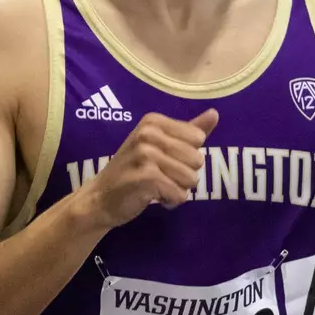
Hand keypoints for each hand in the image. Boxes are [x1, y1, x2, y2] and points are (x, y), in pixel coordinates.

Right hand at [82, 110, 217, 228]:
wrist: (100, 197)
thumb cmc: (133, 169)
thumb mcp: (159, 144)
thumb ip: (188, 130)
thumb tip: (215, 114)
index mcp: (153, 121)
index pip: (198, 138)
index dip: (186, 155)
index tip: (164, 160)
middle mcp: (149, 133)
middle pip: (197, 160)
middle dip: (183, 174)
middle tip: (159, 176)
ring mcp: (146, 155)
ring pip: (191, 179)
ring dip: (177, 189)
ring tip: (156, 186)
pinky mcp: (147, 178)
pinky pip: (180, 194)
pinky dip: (170, 201)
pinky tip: (153, 197)